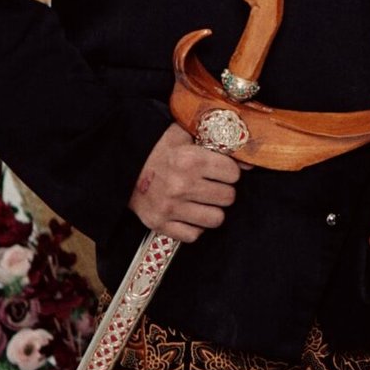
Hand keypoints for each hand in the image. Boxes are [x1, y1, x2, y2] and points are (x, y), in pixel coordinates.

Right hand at [129, 122, 244, 243]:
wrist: (121, 166)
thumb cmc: (156, 149)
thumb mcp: (183, 134)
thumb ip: (216, 142)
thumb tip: (248, 163)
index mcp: (190, 159)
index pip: (233, 174)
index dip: (229, 171)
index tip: (220, 170)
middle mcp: (181, 185)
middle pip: (228, 197)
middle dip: (222, 191)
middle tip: (211, 185)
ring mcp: (170, 208)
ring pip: (216, 219)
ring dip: (212, 210)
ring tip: (202, 200)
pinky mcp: (159, 224)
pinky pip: (194, 235)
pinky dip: (195, 227)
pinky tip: (189, 213)